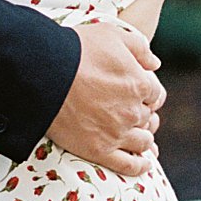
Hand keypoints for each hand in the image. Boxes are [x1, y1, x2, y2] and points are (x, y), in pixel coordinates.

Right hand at [45, 20, 165, 176]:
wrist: (44, 74)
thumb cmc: (77, 49)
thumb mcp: (113, 33)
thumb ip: (139, 47)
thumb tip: (155, 63)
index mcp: (140, 83)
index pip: (155, 94)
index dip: (147, 93)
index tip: (137, 93)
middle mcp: (133, 111)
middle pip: (147, 117)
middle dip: (141, 114)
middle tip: (128, 112)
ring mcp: (117, 133)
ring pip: (142, 142)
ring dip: (142, 138)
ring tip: (135, 136)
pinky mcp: (99, 151)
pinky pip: (128, 165)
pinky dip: (140, 166)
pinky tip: (144, 165)